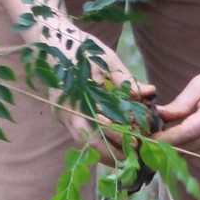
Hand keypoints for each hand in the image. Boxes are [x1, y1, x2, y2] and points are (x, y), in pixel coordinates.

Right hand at [34, 17, 154, 160]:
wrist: (51, 40)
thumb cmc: (81, 48)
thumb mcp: (106, 59)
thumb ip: (125, 79)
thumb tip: (149, 92)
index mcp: (75, 99)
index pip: (95, 132)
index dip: (116, 142)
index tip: (135, 146)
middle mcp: (65, 111)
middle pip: (87, 144)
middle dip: (109, 154)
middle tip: (132, 159)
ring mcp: (62, 113)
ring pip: (82, 141)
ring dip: (103, 149)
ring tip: (125, 155)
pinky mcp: (63, 112)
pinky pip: (79, 132)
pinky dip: (96, 139)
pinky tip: (113, 141)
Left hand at [155, 61, 199, 156]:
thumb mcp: (199, 84)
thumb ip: (180, 104)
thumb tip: (159, 116)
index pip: (186, 134)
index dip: (165, 139)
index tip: (148, 138)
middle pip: (189, 148)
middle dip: (167, 146)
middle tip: (147, 141)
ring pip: (194, 154)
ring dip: (176, 150)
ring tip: (159, 141)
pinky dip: (188, 148)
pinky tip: (176, 140)